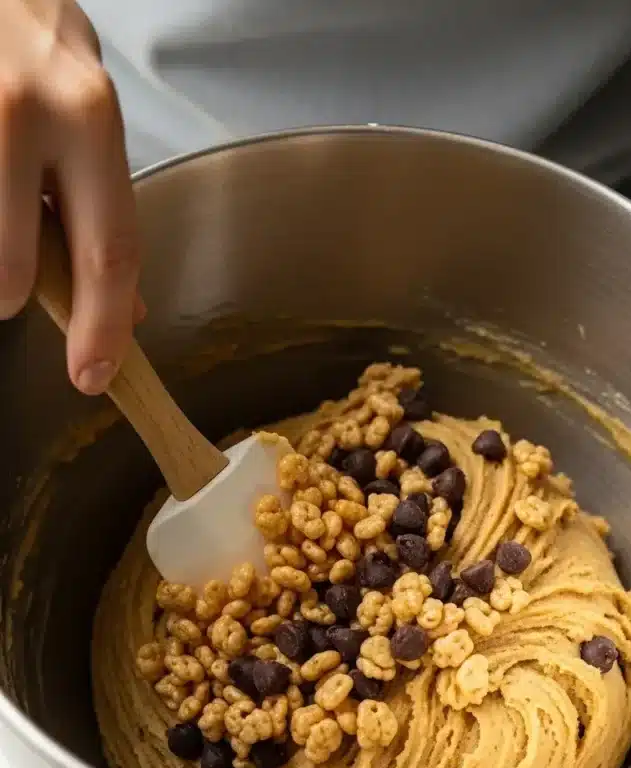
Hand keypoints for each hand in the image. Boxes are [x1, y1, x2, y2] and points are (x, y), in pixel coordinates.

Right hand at [0, 0, 139, 393]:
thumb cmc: (26, 33)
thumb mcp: (86, 106)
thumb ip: (102, 200)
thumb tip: (123, 303)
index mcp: (85, 115)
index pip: (109, 251)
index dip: (102, 328)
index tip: (93, 375)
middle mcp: (21, 116)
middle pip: (15, 273)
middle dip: (12, 295)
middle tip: (12, 280)